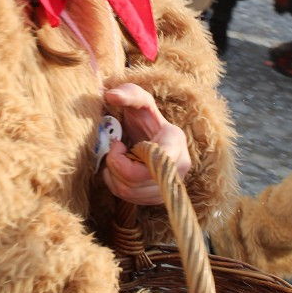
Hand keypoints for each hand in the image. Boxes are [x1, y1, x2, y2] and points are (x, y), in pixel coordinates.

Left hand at [102, 83, 190, 205]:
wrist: (150, 133)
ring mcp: (172, 184)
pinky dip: (117, 187)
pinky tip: (118, 171)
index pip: (156, 163)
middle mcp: (180, 166)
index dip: (128, 161)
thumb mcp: (138, 99)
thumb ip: (127, 93)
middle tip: (114, 149)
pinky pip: (132, 200)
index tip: (118, 144)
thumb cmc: (144, 115)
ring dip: (113, 177)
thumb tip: (111, 95)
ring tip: (115, 159)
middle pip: (137, 180)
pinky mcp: (160, 196)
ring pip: (132, 193)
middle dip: (115, 165)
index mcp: (175, 141)